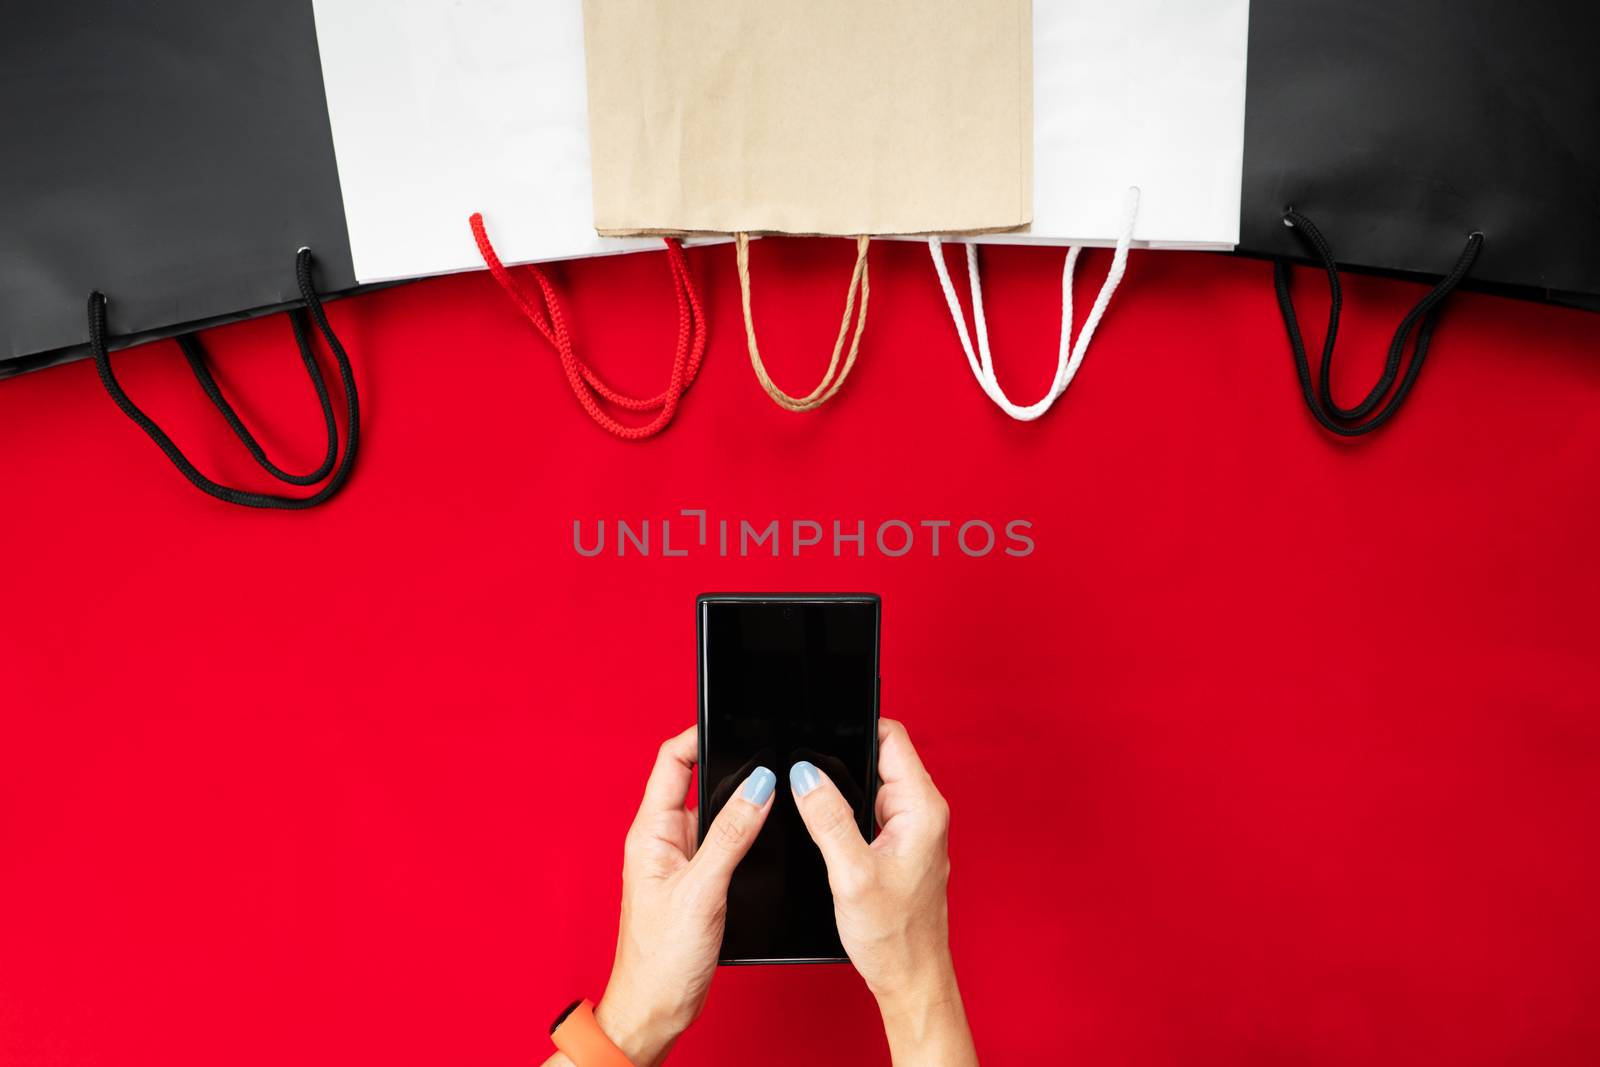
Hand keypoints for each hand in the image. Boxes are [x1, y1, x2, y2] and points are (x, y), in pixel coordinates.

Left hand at [563, 726, 775, 1066]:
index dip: (698, 734)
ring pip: (715, 815)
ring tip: (775, 799)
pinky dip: (747, 837)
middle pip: (697, 782)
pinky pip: (724, 844)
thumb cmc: (661, 960)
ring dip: (742, 806)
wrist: (655, 1010)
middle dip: (731, 767)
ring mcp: (680, 861)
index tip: (733, 720)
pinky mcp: (698, 882)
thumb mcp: (703, 889)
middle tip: (769, 759)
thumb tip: (759, 786)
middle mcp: (662, 840)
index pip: (671, 762)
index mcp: (650, 832)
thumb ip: (732, 834)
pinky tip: (766, 842)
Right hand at [790, 718, 975, 1066]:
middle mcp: (921, 812)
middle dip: (841, 756)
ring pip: (870, 785)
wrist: (910, 978)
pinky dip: (846, 812)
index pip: (891, 737)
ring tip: (812, 803)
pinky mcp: (899, 846)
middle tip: (805, 770)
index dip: (854, 725)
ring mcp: (911, 829)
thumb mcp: (851, 874)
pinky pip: (869, 810)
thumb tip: (805, 775)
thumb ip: (828, 818)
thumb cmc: (893, 936)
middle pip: (878, 757)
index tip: (819, 727)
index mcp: (921, 808)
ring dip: (842, 788)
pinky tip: (826, 829)